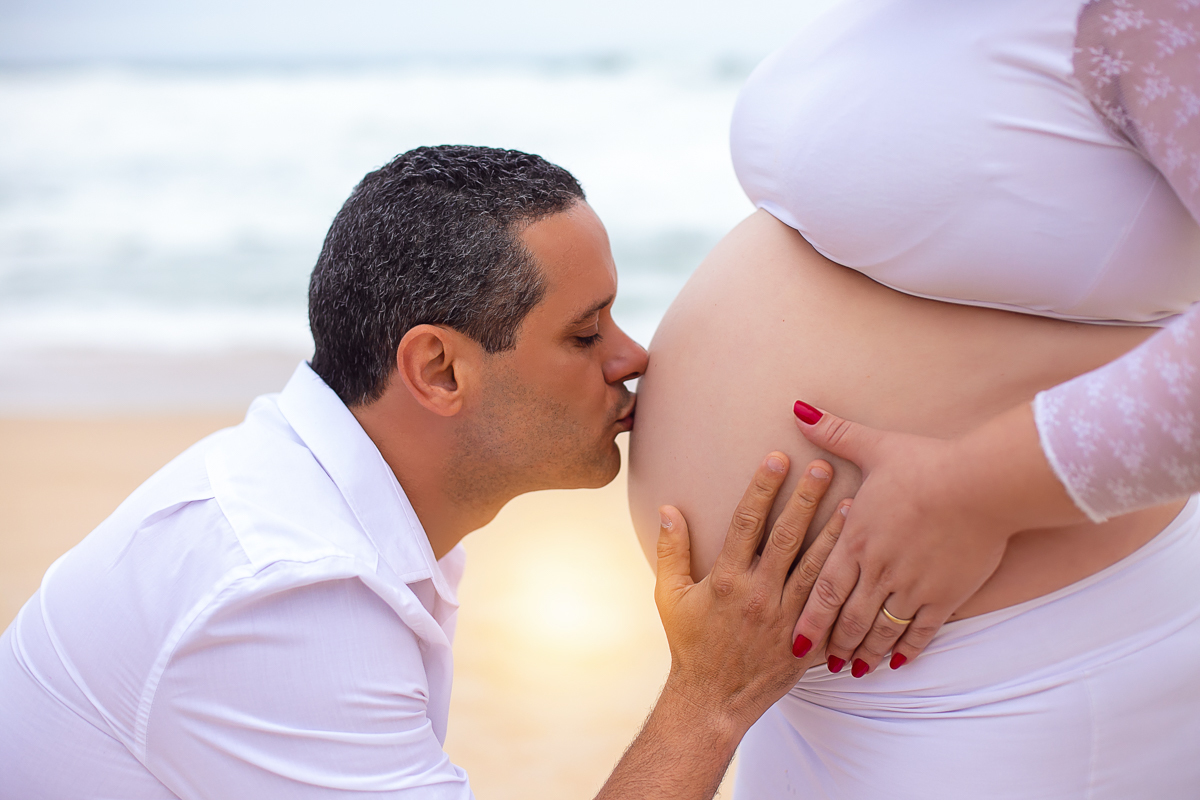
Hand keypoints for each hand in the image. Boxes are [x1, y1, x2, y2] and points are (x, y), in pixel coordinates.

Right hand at [654, 452, 848, 734]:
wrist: (713, 700)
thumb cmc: (690, 645)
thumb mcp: (670, 596)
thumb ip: (670, 550)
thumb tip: (668, 508)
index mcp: (726, 580)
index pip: (746, 523)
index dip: (762, 488)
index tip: (776, 458)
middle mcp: (759, 595)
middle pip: (787, 537)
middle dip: (805, 498)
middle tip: (822, 466)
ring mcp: (786, 619)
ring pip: (816, 567)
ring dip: (835, 533)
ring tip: (854, 501)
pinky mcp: (805, 641)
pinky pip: (831, 606)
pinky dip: (847, 580)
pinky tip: (861, 558)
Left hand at [790, 400, 1085, 675]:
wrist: (982, 484)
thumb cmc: (927, 463)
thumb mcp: (875, 446)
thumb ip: (834, 433)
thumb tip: (798, 407)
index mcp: (856, 539)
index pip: (821, 590)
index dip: (808, 619)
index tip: (796, 641)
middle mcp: (878, 569)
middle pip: (848, 618)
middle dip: (833, 644)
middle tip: (822, 664)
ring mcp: (912, 587)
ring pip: (880, 631)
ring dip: (864, 653)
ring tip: (854, 670)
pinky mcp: (945, 595)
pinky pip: (921, 632)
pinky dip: (907, 649)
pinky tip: (898, 662)